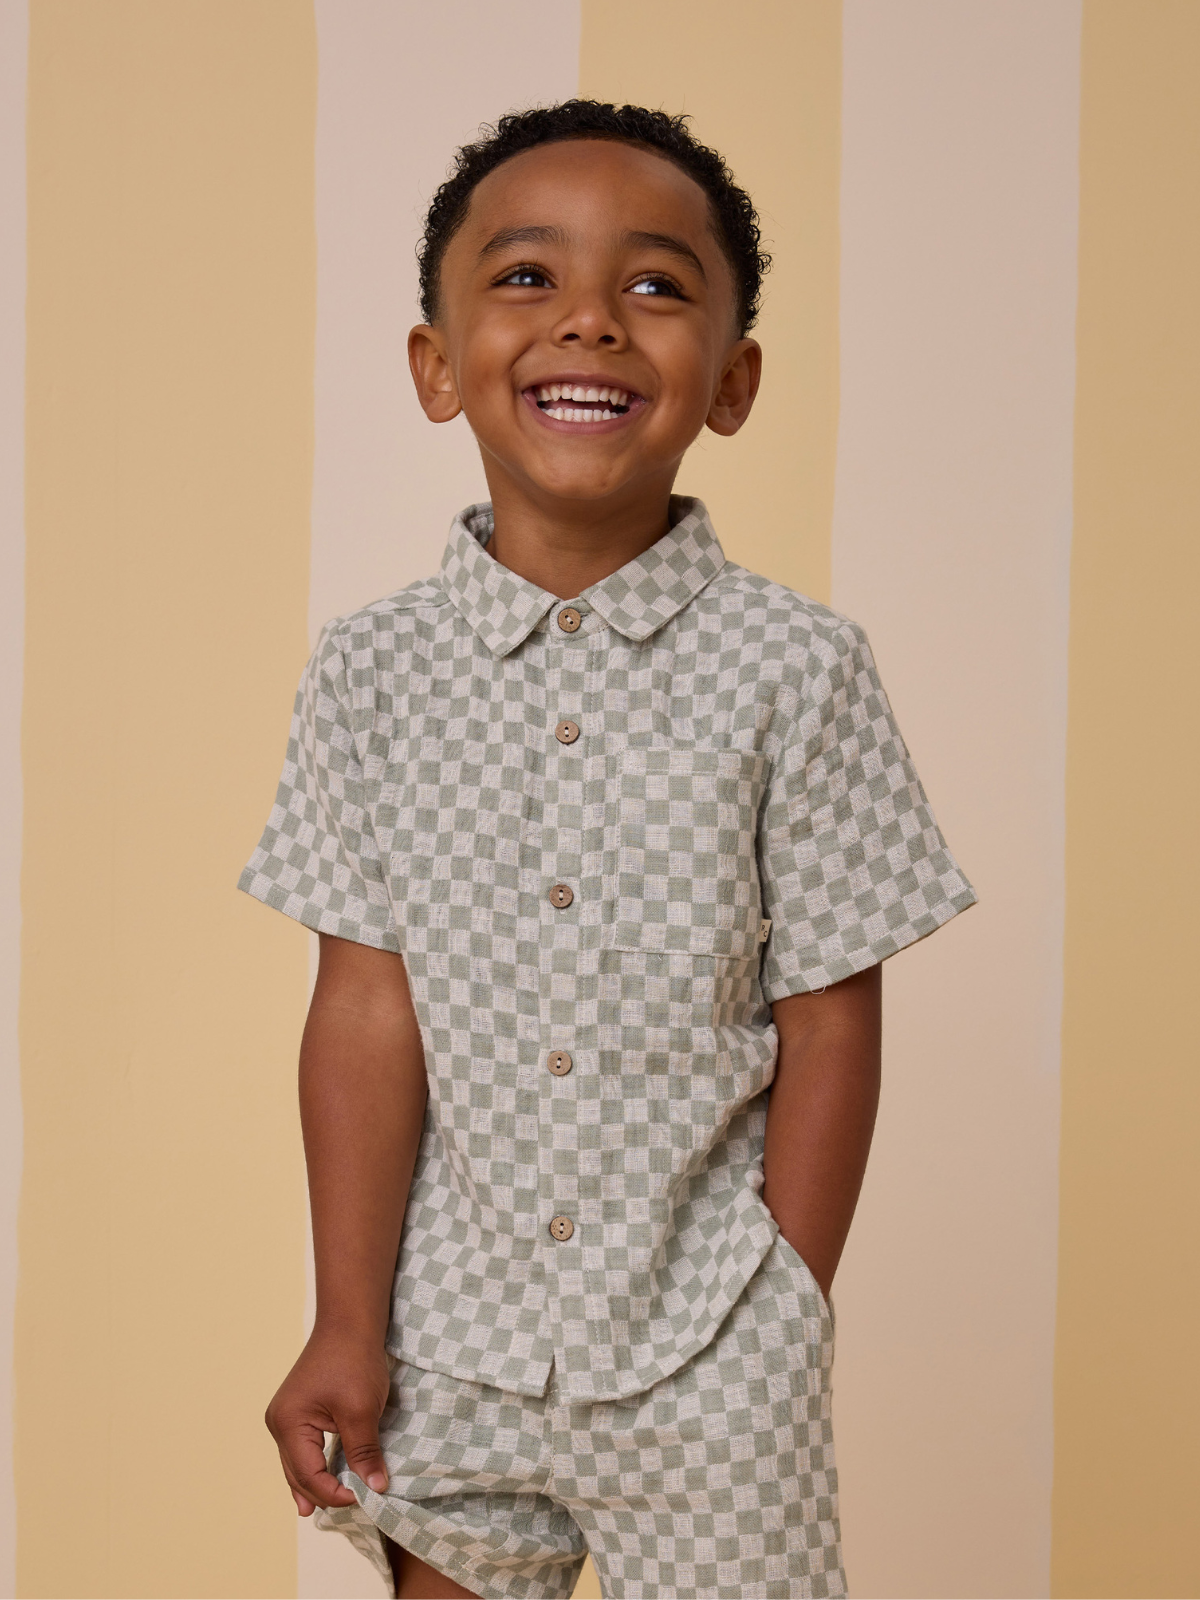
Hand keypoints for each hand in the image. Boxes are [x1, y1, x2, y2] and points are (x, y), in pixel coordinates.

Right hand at [265, 1325, 391, 1515]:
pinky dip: (314, 1466)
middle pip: (298, 1474)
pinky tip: (323, 1479)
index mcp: (287, 1424)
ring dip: (316, 1483)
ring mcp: (285, 1416)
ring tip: (328, 1508)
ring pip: (298, 1464)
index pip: (309, 1476)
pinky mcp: (297, 1410)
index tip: (365, 1498)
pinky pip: (302, 1449)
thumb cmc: (354, 1360)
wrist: (349, 1320)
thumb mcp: (361, 1410)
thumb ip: (364, 1452)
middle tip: (353, 1507)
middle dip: (323, 1494)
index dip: (336, 1493)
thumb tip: (376, 1489)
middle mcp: (278, 1422)